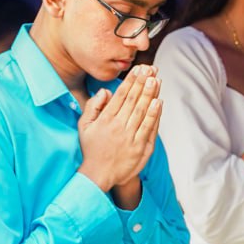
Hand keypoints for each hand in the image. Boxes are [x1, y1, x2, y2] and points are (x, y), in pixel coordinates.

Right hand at [78, 65, 161, 191]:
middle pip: (133, 100)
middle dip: (142, 83)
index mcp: (105, 120)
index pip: (120, 95)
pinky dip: (154, 115)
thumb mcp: (84, 126)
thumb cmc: (92, 149)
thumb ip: (93, 107)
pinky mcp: (140, 148)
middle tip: (151, 69)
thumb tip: (105, 91)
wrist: (99, 175)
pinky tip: (159, 102)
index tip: (139, 69)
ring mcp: (130, 137)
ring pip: (142, 112)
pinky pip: (149, 128)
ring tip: (156, 80)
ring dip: (150, 95)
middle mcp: (118, 127)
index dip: (131, 81)